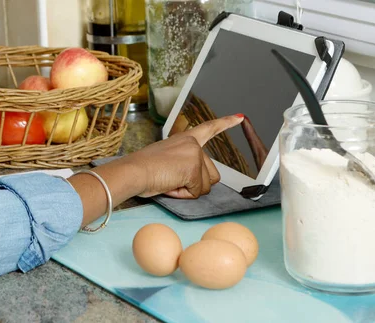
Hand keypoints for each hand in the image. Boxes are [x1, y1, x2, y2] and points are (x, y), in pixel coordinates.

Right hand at [68, 114, 242, 226]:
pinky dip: (182, 194)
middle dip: (195, 183)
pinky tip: (170, 185)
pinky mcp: (193, 169)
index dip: (226, 123)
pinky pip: (196, 192)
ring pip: (205, 185)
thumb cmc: (143, 169)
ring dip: (188, 189)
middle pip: (211, 174)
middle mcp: (193, 144)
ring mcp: (195, 155)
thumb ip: (183, 163)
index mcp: (185, 139)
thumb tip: (195, 179)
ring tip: (169, 181)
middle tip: (172, 179)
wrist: (134, 171)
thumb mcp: (167, 160)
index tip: (240, 117)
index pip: (209, 129)